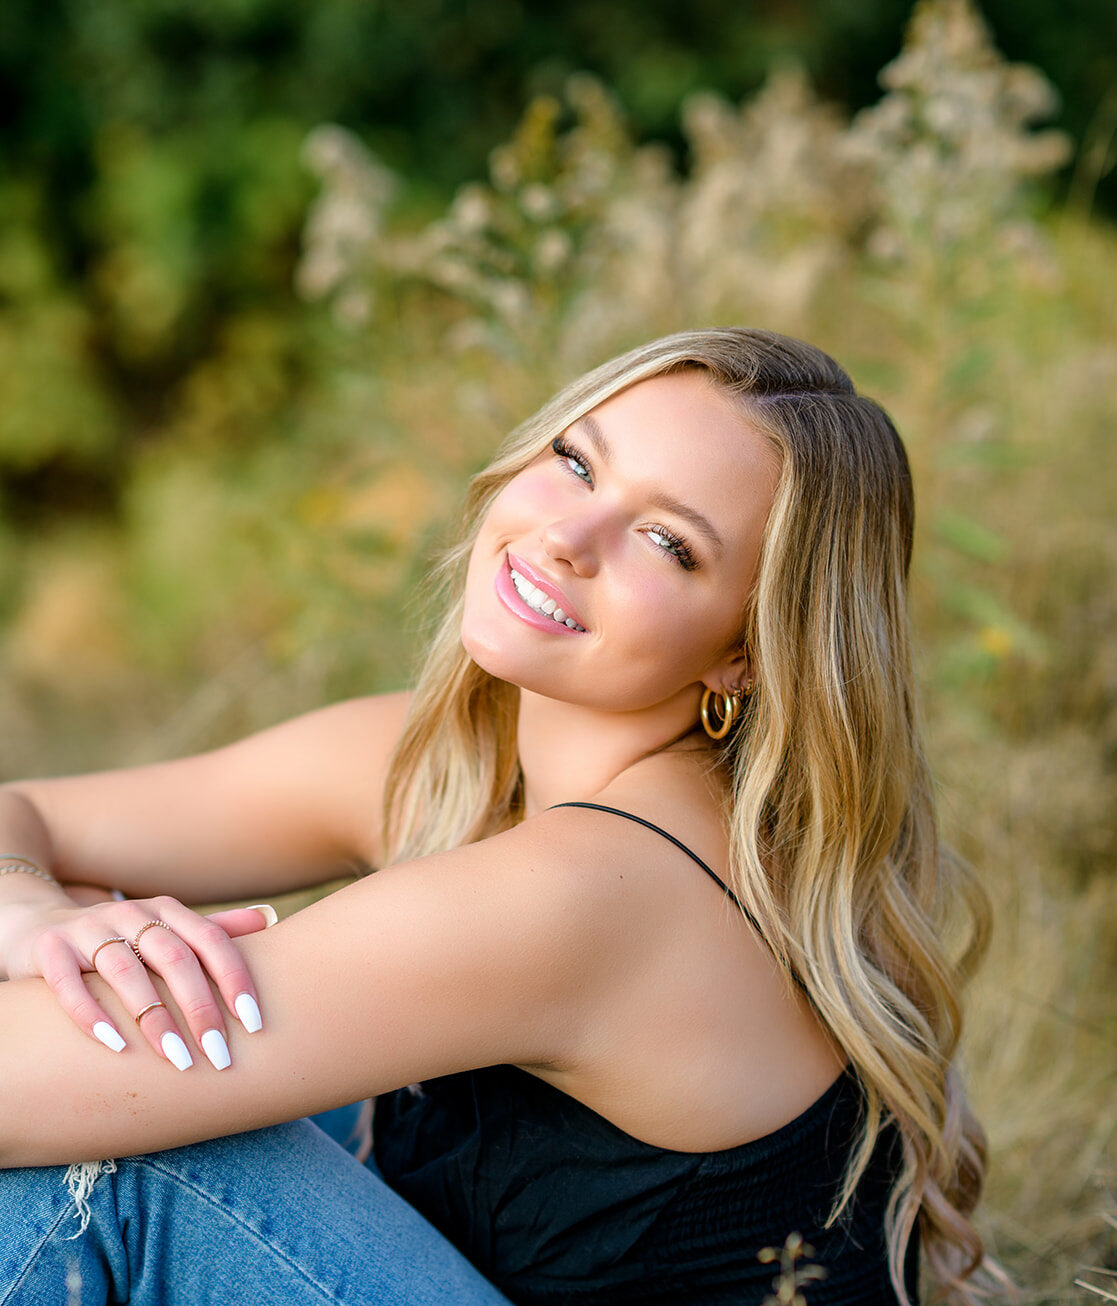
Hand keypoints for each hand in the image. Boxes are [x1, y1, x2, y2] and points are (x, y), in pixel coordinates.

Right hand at [5, 897, 274, 1069]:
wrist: (40, 926)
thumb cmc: (121, 939)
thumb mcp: (166, 929)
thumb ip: (214, 929)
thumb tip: (270, 918)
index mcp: (168, 911)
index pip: (210, 942)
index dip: (235, 979)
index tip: (255, 1024)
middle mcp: (132, 915)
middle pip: (173, 958)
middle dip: (200, 1008)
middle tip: (219, 1055)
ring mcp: (88, 930)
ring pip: (124, 971)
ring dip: (153, 1016)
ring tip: (176, 1059)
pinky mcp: (50, 950)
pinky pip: (69, 984)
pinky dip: (91, 1013)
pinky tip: (114, 1045)